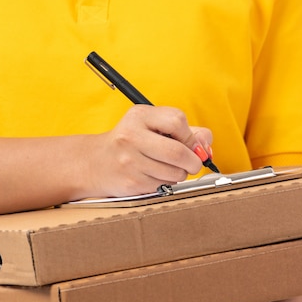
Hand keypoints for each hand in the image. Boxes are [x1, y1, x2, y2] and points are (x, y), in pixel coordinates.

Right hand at [83, 104, 212, 197]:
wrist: (95, 163)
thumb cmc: (130, 142)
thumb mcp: (152, 126)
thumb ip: (185, 131)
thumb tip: (206, 147)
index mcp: (139, 116)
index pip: (177, 121)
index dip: (190, 136)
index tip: (189, 143)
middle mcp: (131, 136)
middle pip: (178, 152)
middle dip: (193, 161)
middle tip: (192, 164)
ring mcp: (129, 161)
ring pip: (174, 173)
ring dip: (179, 174)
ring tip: (166, 168)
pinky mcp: (131, 182)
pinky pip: (163, 185)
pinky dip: (165, 183)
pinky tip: (152, 176)